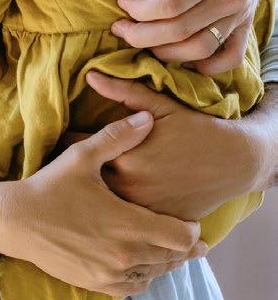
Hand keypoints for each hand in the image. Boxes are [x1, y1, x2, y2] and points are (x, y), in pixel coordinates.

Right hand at [0, 110, 205, 299]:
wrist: (17, 221)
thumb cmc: (51, 186)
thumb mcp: (82, 156)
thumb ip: (118, 136)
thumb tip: (147, 118)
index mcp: (127, 224)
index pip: (180, 237)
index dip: (192, 231)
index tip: (192, 221)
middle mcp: (124, 255)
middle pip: (172, 258)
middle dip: (184, 248)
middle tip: (194, 239)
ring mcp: (110, 274)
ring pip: (154, 273)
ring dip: (164, 262)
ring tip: (169, 249)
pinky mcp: (96, 284)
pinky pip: (133, 286)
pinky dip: (143, 275)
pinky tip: (141, 263)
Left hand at [86, 71, 262, 218]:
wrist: (233, 162)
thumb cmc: (195, 129)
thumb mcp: (160, 106)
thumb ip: (122, 92)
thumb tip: (91, 76)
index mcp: (126, 158)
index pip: (79, 150)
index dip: (71, 143)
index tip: (66, 139)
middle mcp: (131, 188)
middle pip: (88, 180)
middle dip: (80, 170)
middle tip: (73, 163)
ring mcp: (144, 210)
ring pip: (105, 203)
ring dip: (95, 192)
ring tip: (87, 181)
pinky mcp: (157, 224)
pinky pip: (127, 220)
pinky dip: (118, 209)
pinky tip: (111, 198)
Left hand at [112, 0, 274, 72]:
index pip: (171, 4)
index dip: (141, 9)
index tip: (122, 2)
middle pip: (182, 30)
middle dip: (143, 35)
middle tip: (120, 28)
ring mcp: (241, 13)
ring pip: (202, 49)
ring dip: (167, 52)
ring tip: (142, 42)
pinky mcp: (246, 22)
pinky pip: (230, 57)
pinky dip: (206, 66)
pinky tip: (181, 58)